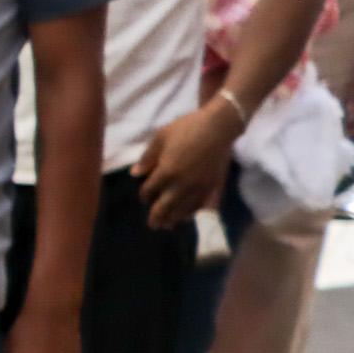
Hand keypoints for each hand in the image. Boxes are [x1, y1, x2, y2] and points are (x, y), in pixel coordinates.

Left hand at [133, 98, 241, 231]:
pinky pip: (199, 205)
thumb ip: (147, 158)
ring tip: (166, 225)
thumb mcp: (160, 137)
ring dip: (173, 219)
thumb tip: (135, 174)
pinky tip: (186, 217)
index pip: (150, 191)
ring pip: (183, 210)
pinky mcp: (212, 186)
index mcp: (166, 172)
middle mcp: (181, 184)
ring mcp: (198, 187)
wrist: (218, 127)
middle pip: (165, 207)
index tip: (144, 197)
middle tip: (152, 224)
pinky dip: (191, 213)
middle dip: (156, 216)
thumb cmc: (186, 128)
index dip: (144, 196)